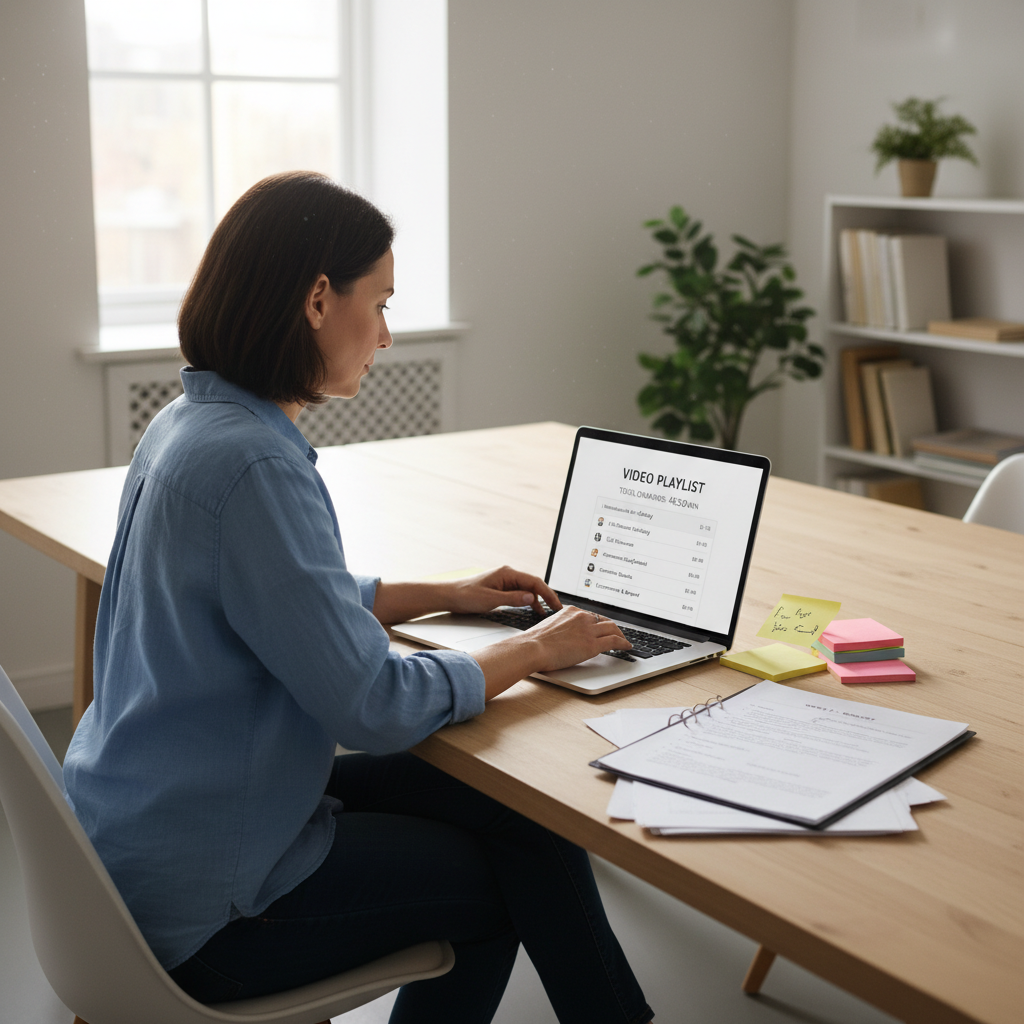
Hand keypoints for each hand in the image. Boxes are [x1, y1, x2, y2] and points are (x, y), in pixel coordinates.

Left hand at [445, 566, 561, 616]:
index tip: (557, 605)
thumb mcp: (490, 600)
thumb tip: (532, 598)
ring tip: (548, 613)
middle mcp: (508, 575)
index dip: (548, 594)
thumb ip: (513, 599)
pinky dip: (528, 601)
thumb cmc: (466, 595)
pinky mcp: (501, 588)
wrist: (450, 595)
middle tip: (557, 610)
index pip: (534, 582)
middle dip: (547, 597)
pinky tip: (533, 610)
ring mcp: (505, 581)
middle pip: (533, 585)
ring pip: (528, 590)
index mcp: (507, 573)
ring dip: (538, 600)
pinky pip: (520, 593)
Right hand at [471, 606, 630, 698]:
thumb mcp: (549, 626)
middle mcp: (581, 617)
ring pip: (613, 628)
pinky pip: (614, 641)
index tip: (601, 627)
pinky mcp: (592, 644)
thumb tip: (565, 636)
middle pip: (604, 620)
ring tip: (623, 640)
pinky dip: (623, 643)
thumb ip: (561, 627)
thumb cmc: (535, 642)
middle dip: (613, 627)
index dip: (599, 622)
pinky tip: (626, 647)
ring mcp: (588, 630)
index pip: (591, 615)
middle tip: (616, 633)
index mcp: (571, 611)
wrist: (532, 648)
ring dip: (620, 634)